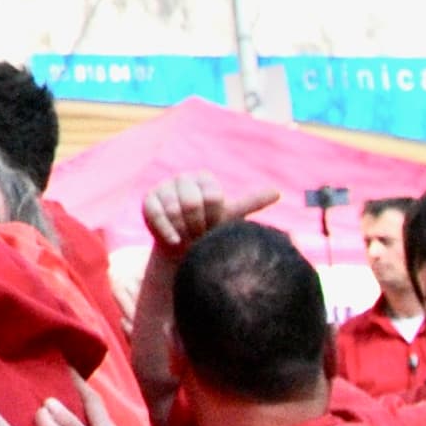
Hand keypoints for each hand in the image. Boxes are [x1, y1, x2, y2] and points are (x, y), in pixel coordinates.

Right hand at [140, 171, 275, 255]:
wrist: (186, 246)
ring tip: (187, 238)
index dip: (214, 217)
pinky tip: (174, 240)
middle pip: (192, 202)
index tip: (215, 227)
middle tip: (200, 235)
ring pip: (174, 209)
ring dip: (182, 229)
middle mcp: (184, 179)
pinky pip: (157, 214)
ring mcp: (164, 188)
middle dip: (197, 225)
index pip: (213, 195)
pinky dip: (166, 231)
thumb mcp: (232, 217)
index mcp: (205, 179)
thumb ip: (251, 202)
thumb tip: (277, 192)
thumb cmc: (211, 230)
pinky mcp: (148, 200)